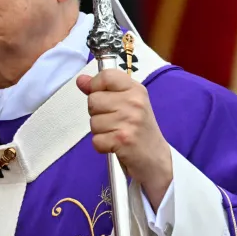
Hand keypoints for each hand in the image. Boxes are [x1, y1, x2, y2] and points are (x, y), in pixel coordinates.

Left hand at [77, 69, 172, 208]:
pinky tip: (115, 145)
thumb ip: (102, 90)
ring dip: (100, 131)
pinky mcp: (123, 140)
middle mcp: (134, 103)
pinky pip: (96, 140)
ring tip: (116, 133)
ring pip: (93, 121)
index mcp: (136, 90)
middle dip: (97, 113)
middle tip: (114, 122)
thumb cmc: (138, 130)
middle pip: (93, 100)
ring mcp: (129, 121)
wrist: (155, 159)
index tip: (103, 97)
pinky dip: (102, 145)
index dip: (96, 86)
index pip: (106, 76)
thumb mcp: (126, 104)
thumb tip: (81, 80)